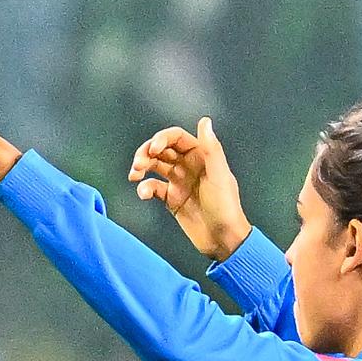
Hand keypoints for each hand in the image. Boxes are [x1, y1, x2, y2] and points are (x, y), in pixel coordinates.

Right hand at [128, 117, 250, 257]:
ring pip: (154, 166)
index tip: (153, 149)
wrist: (223, 239)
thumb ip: (211, 148)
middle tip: (138, 163)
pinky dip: (145, 189)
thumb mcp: (219, 175)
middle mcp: (188, 166)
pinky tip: (143, 194)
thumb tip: (205, 121)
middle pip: (161, 150)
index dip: (162, 139)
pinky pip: (153, 188)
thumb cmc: (227, 207)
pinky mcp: (171, 199)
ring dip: (142, 167)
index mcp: (201, 156)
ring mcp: (179, 182)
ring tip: (135, 175)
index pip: (176, 138)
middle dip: (146, 153)